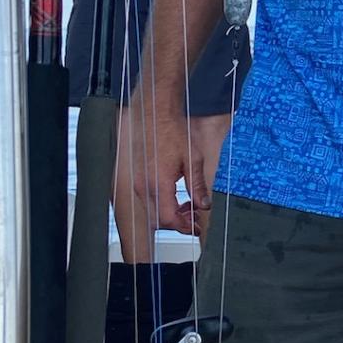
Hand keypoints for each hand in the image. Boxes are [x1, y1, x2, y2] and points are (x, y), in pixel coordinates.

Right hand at [128, 90, 208, 237]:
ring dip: (170, 215)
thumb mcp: (193, 160)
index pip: (167, 219)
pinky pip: (148, 201)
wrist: (156, 115)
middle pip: (158, 220)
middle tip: (194, 220)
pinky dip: (162, 205)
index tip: (195, 227)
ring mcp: (138, 183)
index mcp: (158, 183)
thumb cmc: (173, 132)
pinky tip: (176, 197)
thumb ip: (197, 185)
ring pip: (152, 212)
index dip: (183, 227)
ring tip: (187, 207)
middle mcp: (144, 186)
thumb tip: (204, 205)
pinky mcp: (138, 178)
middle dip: (177, 224)